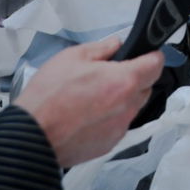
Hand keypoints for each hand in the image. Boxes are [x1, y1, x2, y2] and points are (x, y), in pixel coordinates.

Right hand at [15, 35, 164, 167]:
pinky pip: (118, 125)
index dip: (152, 56)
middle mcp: (127, 107)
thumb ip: (101, 48)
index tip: (145, 54)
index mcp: (123, 81)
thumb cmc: (49, 96)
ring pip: (132, 107)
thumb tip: (116, 44)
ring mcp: (119, 129)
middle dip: (135, 78)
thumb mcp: (72, 57)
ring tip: (94, 94)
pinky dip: (110, 117)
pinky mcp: (108, 144)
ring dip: (122, 99)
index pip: (156, 65)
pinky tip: (87, 113)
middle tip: (110, 73)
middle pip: (146, 87)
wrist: (32, 134)